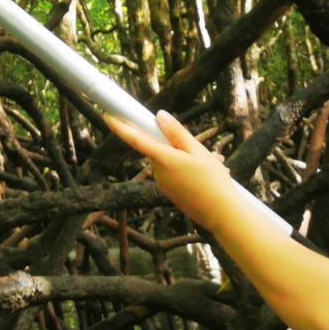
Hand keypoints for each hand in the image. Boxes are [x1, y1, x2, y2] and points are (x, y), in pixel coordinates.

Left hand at [107, 108, 235, 220]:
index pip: (136, 140)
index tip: (107, 115)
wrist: (221, 214)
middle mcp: (158, 172)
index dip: (120, 127)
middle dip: (175, 145)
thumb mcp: (197, 151)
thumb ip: (177, 133)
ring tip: (211, 166)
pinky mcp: (169, 193)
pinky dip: (186, 171)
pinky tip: (206, 177)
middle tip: (201, 150)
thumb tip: (159, 116)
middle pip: (158, 149)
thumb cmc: (212, 181)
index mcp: (163, 159)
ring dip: (184, 159)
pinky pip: (173, 174)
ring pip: (168, 161)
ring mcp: (163, 184)